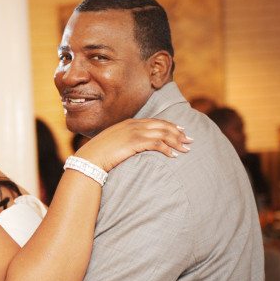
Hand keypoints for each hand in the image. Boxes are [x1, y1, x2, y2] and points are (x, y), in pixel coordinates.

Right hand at [75, 118, 191, 170]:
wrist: (89, 158)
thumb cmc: (98, 154)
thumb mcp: (112, 143)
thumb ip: (123, 142)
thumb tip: (129, 148)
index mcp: (129, 123)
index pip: (154, 121)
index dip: (169, 125)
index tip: (180, 129)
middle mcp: (134, 125)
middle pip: (162, 125)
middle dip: (178, 132)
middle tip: (190, 139)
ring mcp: (134, 132)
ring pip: (163, 134)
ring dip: (176, 141)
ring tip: (186, 149)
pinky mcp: (135, 142)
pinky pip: (157, 144)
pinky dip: (167, 149)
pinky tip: (173, 156)